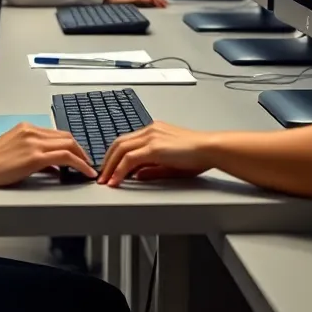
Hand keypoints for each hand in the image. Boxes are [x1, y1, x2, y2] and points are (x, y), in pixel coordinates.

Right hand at [0, 123, 95, 187]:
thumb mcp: (14, 151)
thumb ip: (32, 153)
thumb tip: (51, 165)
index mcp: (26, 127)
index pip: (56, 133)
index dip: (70, 144)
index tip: (77, 154)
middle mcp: (31, 131)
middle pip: (66, 136)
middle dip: (80, 150)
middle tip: (86, 161)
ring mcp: (34, 142)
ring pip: (69, 145)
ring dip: (83, 157)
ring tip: (88, 168)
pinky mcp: (35, 156)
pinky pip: (66, 157)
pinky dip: (80, 164)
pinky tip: (85, 172)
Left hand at [98, 122, 213, 186]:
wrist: (209, 148)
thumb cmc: (197, 155)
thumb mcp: (170, 163)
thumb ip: (152, 168)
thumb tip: (136, 175)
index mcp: (154, 131)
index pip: (126, 141)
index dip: (114, 155)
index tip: (108, 169)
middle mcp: (150, 130)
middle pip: (118, 143)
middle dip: (107, 161)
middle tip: (101, 176)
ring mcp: (151, 137)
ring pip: (120, 149)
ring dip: (109, 166)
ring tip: (104, 181)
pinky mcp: (154, 147)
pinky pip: (129, 159)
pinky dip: (119, 170)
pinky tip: (116, 181)